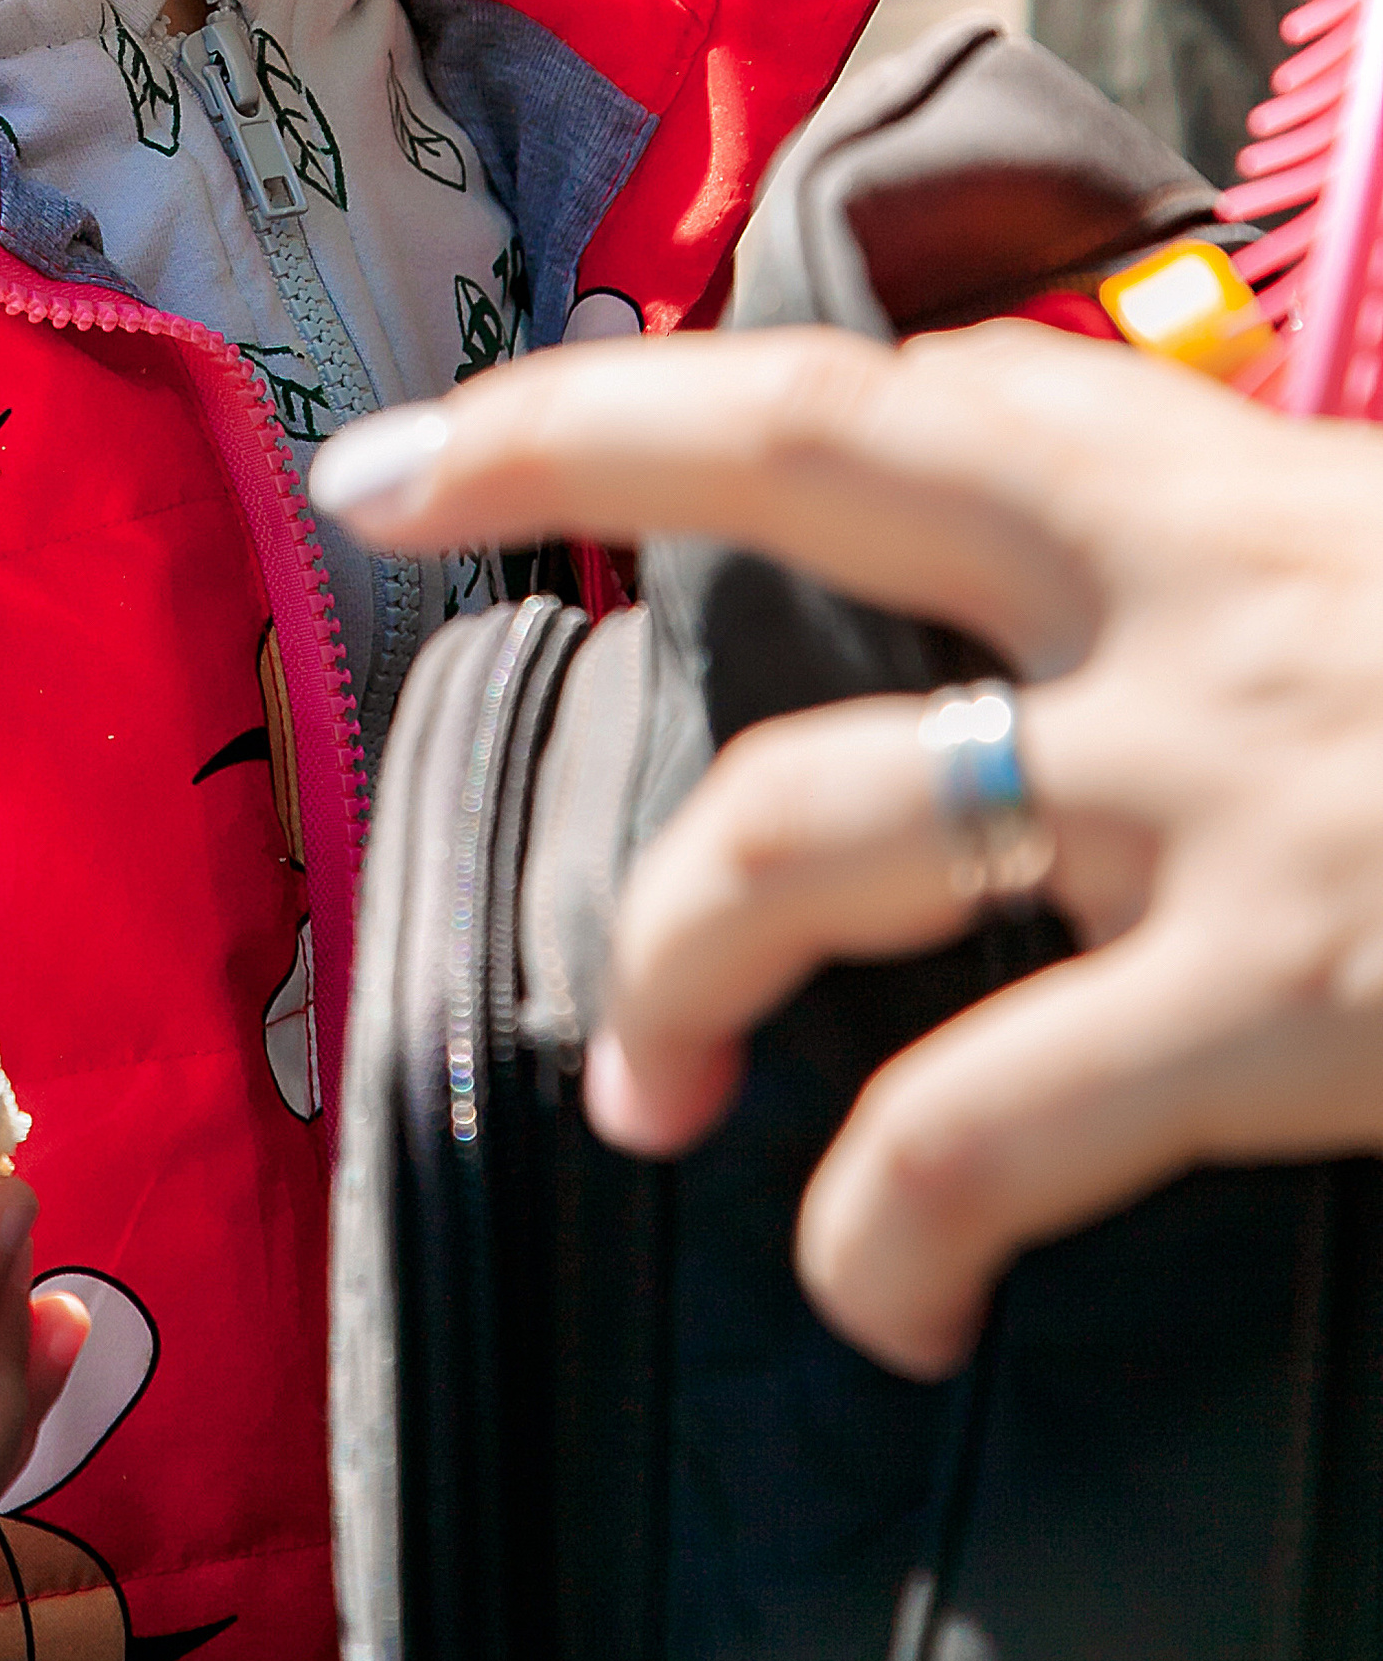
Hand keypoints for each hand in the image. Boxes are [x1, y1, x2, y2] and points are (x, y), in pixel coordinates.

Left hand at [314, 322, 1382, 1379]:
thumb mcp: (1373, 584)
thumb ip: (1209, 600)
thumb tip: (1045, 687)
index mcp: (1206, 483)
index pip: (865, 381)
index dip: (619, 390)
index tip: (436, 422)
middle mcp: (1174, 589)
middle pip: (789, 464)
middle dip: (558, 461)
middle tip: (378, 513)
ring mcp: (1213, 783)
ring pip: (817, 817)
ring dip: (675, 943)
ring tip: (645, 1076)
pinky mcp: (1283, 991)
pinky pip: (984, 1116)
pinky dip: (888, 1211)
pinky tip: (878, 1279)